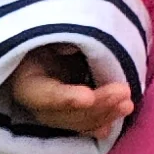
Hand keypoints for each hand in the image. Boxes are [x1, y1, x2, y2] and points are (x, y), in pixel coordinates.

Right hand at [6, 43, 130, 137]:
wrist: (49, 40)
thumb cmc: (50, 31)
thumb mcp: (51, 31)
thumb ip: (61, 40)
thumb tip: (74, 50)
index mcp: (25, 80)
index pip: (42, 94)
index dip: (64, 98)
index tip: (87, 96)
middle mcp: (35, 102)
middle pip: (63, 114)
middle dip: (95, 106)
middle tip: (123, 92)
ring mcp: (51, 111)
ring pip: (76, 121)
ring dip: (104, 115)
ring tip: (128, 104)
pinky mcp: (68, 113)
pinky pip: (85, 122)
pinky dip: (104, 120)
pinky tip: (120, 114)